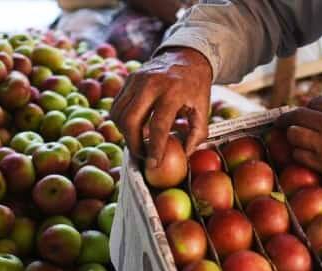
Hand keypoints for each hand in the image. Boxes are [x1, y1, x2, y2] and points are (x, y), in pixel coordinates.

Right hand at [111, 47, 211, 168]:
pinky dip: (122, 122)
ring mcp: (136, 80)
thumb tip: (185, 155)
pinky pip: (117, 107)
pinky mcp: (128, 80)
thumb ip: (197, 134)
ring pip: (119, 115)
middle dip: (133, 144)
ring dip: (126, 134)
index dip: (154, 148)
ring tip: (139, 141)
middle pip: (130, 121)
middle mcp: (151, 84)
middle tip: (143, 154)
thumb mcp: (204, 109)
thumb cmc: (195, 86)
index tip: (153, 163)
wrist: (186, 56)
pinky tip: (134, 127)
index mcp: (173, 91)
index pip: (158, 126)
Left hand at [276, 97, 321, 212]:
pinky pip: (299, 156)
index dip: (307, 109)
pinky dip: (297, 156)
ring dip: (291, 139)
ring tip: (294, 142)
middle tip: (281, 123)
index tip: (303, 114)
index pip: (316, 102)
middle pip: (299, 115)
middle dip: (288, 119)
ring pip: (294, 135)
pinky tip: (301, 157)